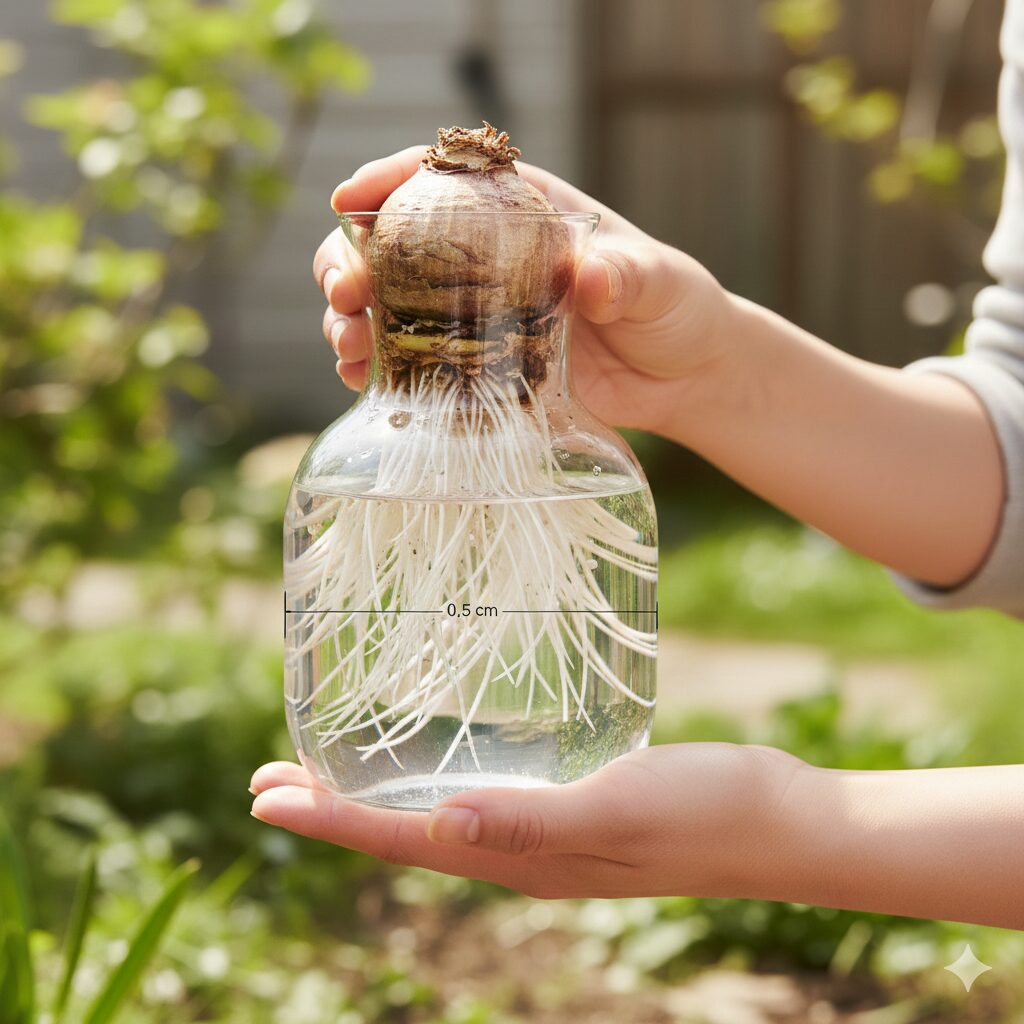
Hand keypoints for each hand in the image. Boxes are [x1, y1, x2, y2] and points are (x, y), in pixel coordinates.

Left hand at [250, 743, 803, 899]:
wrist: (775, 820)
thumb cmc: (705, 812)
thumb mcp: (618, 808)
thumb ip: (533, 819)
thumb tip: (442, 828)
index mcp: (524, 860)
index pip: (404, 840)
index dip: (331, 820)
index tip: (267, 800)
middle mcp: (524, 851)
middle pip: (406, 832)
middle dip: (335, 810)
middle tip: (270, 783)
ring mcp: (548, 830)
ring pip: (440, 816)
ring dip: (379, 795)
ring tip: (332, 772)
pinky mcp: (573, 801)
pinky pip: (487, 796)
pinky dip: (441, 780)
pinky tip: (439, 760)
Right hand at [312, 148, 730, 433]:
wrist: (683, 376)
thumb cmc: (674, 308)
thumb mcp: (658, 282)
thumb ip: (627, 275)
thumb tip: (590, 281)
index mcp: (519, 210)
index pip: (439, 177)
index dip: (385, 180)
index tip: (348, 201)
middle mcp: (483, 257)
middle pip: (390, 243)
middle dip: (348, 261)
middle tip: (345, 295)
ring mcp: (473, 313)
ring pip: (387, 305)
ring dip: (351, 322)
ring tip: (347, 349)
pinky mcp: (476, 365)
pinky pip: (412, 362)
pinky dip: (379, 370)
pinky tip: (365, 383)